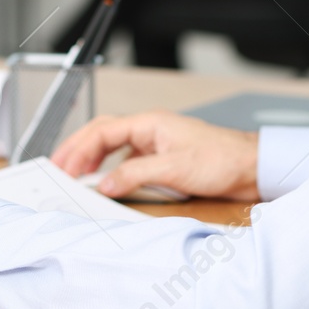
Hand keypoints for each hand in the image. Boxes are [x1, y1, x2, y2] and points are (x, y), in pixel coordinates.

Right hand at [51, 110, 259, 200]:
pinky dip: (111, 170)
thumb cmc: (222, 159)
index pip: (102, 132)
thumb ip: (136, 175)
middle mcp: (149, 130)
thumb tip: (105, 184)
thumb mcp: (175, 169)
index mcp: (149, 123)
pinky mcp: (163, 160)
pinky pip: (127, 161)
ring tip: (74, 175)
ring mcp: (156, 144)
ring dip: (92, 160)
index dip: (78, 150)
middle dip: (77, 151)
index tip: (63, 168)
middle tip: (57, 169)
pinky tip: (106, 182)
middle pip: (102, 135)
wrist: (250, 167)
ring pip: (113, 147)